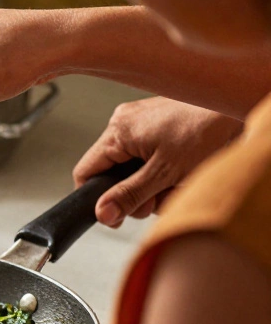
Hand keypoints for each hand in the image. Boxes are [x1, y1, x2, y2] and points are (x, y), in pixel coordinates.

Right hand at [73, 97, 242, 226]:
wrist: (236, 107)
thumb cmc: (207, 130)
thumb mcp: (165, 173)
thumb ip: (130, 195)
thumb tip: (103, 214)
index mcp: (118, 130)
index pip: (86, 172)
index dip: (96, 199)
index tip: (113, 216)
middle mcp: (124, 122)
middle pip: (112, 173)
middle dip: (135, 194)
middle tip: (157, 199)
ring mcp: (141, 122)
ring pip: (132, 168)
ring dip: (153, 185)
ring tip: (177, 182)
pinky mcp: (157, 125)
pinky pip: (147, 157)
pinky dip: (162, 171)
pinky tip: (182, 170)